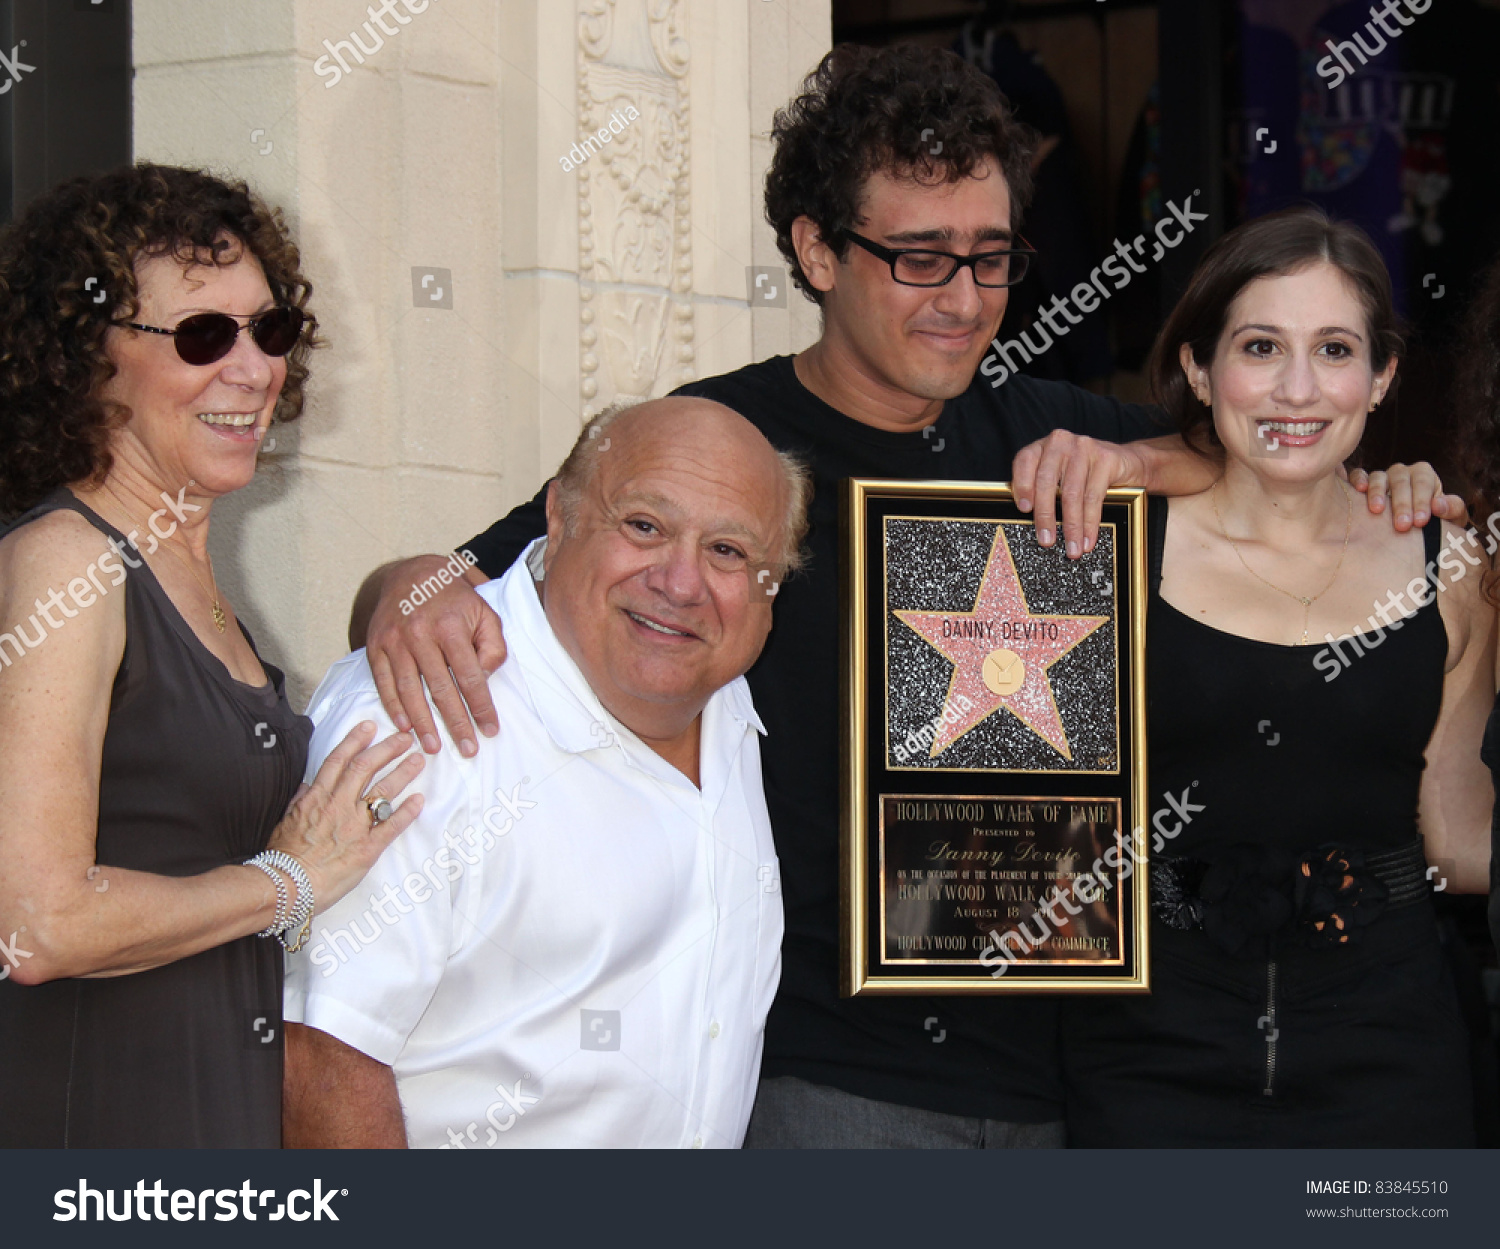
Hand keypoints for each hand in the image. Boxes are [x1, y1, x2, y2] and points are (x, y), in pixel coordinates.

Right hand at [268, 721, 425, 914]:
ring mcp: (355, 825)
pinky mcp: (368, 847)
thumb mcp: (285, 821)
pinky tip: (420, 800)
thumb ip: (300, 801)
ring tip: (418, 760)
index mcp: (317, 797)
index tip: (370, 726)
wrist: (288, 885)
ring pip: (383, 791)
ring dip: (403, 773)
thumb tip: (308, 786)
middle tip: (405, 738)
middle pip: (366, 768)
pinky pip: (392, 825)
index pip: (339, 760)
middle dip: (387, 749)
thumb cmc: (283, 857)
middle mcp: (339, 805)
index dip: (356, 740)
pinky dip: (407, 811)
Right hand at [364, 555, 506, 755]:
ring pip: (409, 690)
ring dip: (422, 723)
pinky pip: (383, 682)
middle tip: (466, 750)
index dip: (480, 707)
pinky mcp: (376, 644)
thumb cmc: (456, 600)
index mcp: (451, 626)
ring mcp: (394, 640)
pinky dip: (393, 707)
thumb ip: (492, 646)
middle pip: (440, 689)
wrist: (413, 573)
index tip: (490, 730)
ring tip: (432, 748)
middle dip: (455, 723)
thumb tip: (484, 679)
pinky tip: (405, 727)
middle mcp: (420, 634)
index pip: (470, 676)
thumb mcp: (485, 613)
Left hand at [1011, 430, 1145, 558]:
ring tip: (1071, 548)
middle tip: (1046, 541)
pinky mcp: (1105, 459)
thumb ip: (1040, 487)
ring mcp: (1084, 447)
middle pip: (1047, 481)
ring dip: (1072, 526)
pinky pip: (1094, 497)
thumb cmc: (1084, 472)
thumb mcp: (1059, 474)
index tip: (1024, 509)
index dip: (1022, 485)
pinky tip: (1087, 538)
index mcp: (1042, 445)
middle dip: (1046, 516)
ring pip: (1072, 494)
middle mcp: (1061, 442)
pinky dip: (1090, 523)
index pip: (1024, 461)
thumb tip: (1029, 520)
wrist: (1126, 461)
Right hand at [1346, 462, 1466, 530]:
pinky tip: (1359, 490)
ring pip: (1378, 477)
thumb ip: (1452, 509)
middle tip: (1402, 526)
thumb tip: (1439, 505)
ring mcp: (1381, 476)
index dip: (1422, 501)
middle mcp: (1402, 472)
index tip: (1421, 521)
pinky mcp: (1363, 482)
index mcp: (1424, 475)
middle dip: (1401, 503)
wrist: (1412, 526)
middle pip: (1400, 481)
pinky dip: (1358, 479)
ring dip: (1377, 492)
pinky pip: (1358, 474)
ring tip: (1377, 510)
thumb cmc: (1433, 520)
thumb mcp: (1451, 516)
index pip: (1423, 483)